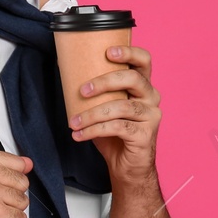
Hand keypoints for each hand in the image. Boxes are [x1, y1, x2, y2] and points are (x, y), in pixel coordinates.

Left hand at [68, 43, 160, 184]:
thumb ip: (97, 91)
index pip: (144, 61)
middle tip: (82, 91)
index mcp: (143, 86)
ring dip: (92, 114)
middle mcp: (152, 97)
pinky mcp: (145, 135)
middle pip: (132, 79)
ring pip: (120, 107)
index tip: (108, 52)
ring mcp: (151, 116)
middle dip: (104, 82)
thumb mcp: (105, 106)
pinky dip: (94, 130)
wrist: (127, 166)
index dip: (129, 53)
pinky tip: (80, 135)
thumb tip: (66, 70)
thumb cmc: (114, 133)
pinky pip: (117, 127)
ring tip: (73, 122)